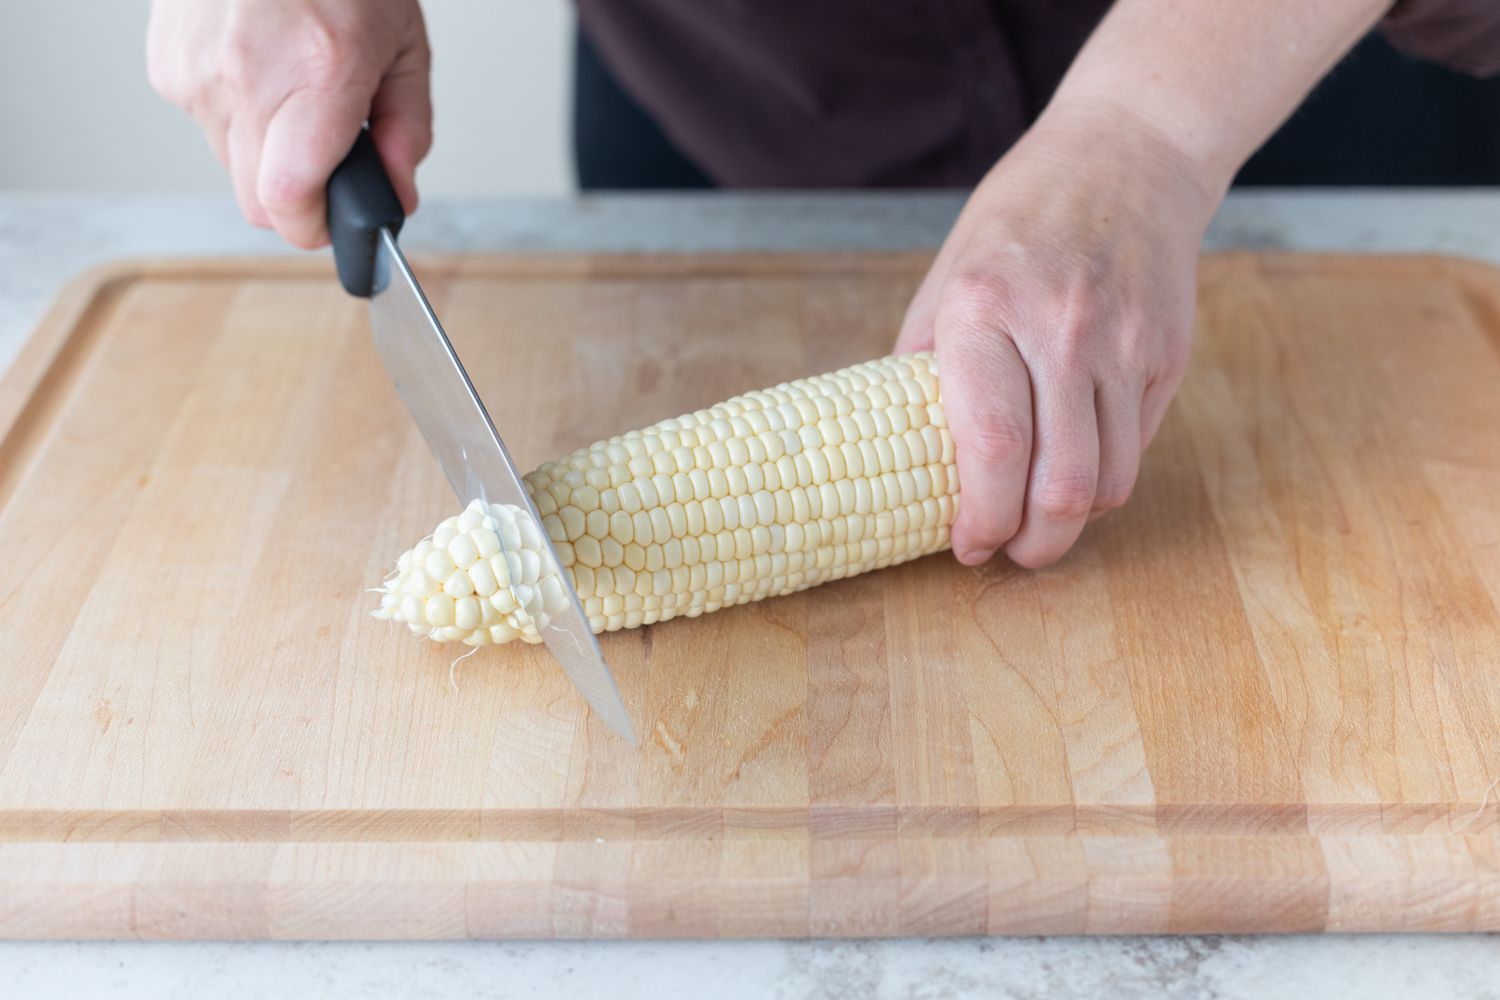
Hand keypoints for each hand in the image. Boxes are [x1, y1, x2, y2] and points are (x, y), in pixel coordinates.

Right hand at [147, 0, 431, 247]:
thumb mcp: (404, 46)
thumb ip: (407, 132)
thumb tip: (398, 196)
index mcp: (316, 78)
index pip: (288, 202)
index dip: (314, 228)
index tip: (334, 223)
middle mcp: (248, 79)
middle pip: (256, 201)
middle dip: (296, 199)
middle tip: (327, 162)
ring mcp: (197, 72)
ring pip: (231, 163)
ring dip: (267, 150)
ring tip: (295, 92)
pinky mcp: (167, 64)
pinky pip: (205, 122)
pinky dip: (236, 112)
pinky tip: (260, 68)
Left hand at [896, 98, 1221, 568]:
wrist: (1129, 153)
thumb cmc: (1021, 218)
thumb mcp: (948, 274)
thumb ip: (924, 361)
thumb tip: (893, 446)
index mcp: (985, 309)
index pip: (994, 447)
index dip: (981, 518)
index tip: (967, 543)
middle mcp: (1061, 331)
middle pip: (1061, 485)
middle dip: (1033, 545)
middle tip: (1010, 554)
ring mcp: (1123, 345)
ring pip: (1109, 482)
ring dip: (1072, 524)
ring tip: (1042, 524)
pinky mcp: (1166, 354)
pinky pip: (1136, 448)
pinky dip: (1105, 480)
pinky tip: (1076, 470)